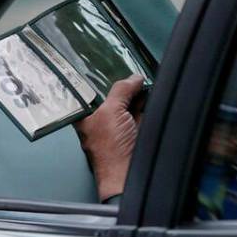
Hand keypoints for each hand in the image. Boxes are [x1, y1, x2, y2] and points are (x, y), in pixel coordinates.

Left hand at [74, 74, 143, 200]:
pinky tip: (150, 89)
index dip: (98, 75)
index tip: (106, 60)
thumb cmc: (110, 151)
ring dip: (136, 90)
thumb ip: (120, 91)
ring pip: (128, 100)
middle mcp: (101, 118)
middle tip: (127, 64)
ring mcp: (120, 123)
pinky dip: (147, 101)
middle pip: (112, 93)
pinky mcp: (137, 129)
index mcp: (86, 115)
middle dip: (120, 82)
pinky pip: (142, 110)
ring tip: (140, 75)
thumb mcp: (111, 112)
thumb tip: (133, 78)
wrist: (130, 176)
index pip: (91, 89)